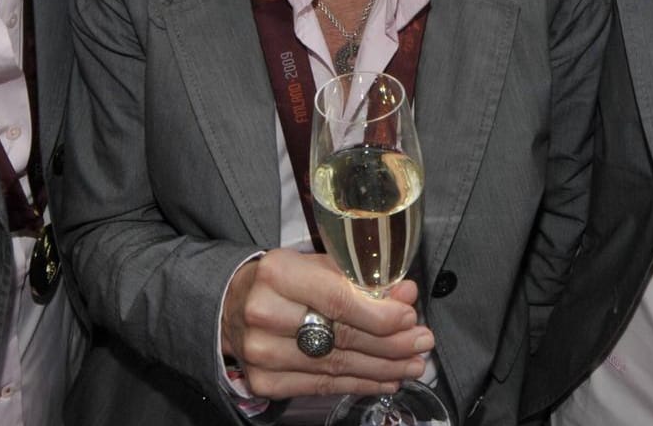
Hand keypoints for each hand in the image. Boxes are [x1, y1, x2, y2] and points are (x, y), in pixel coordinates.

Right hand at [221, 249, 433, 399]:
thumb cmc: (280, 282)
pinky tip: (385, 380)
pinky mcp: (265, 381)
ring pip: (337, 366)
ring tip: (412, 364)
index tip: (410, 318)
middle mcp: (265, 314)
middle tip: (421, 343)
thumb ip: (358, 279)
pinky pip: (323, 386)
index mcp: (278, 274)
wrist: (230, 307)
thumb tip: (406, 294)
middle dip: (392, 344)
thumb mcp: (314, 265)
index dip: (380, 314)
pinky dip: (360, 383)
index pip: (339, 300)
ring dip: (383, 368)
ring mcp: (262, 353)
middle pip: (342, 336)